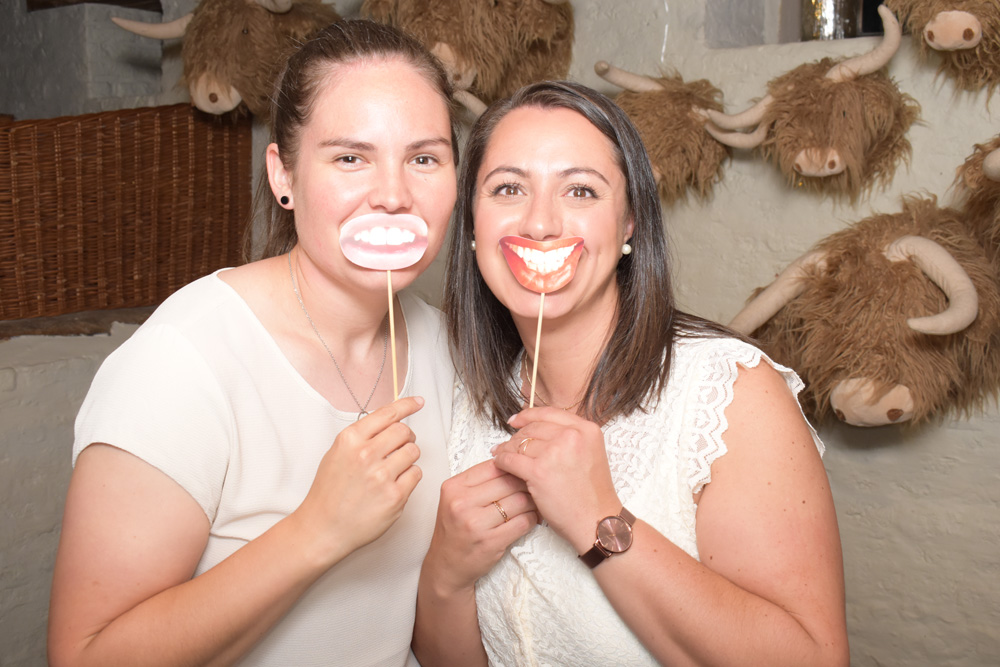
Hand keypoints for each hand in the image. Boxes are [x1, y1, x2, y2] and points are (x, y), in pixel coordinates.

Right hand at [293, 396, 424, 564]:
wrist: (323, 528)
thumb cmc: (329, 492)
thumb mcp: (337, 453)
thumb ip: (362, 436)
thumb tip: (389, 421)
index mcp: (350, 439)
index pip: (387, 414)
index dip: (407, 405)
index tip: (418, 402)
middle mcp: (365, 454)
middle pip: (404, 431)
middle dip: (407, 436)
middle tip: (401, 445)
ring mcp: (381, 476)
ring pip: (414, 451)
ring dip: (409, 457)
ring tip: (395, 468)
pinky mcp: (394, 496)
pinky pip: (416, 474)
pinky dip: (410, 476)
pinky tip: (396, 484)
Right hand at [422, 459, 537, 595]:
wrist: (446, 566)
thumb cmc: (455, 530)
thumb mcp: (456, 499)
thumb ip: (478, 481)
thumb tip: (512, 464)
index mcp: (453, 487)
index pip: (492, 466)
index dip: (511, 467)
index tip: (520, 472)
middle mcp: (461, 503)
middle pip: (508, 481)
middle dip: (525, 483)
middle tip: (534, 487)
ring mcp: (475, 523)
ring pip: (519, 500)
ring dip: (532, 502)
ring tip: (534, 503)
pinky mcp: (490, 542)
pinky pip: (523, 522)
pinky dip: (532, 519)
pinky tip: (531, 518)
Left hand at [493, 407, 621, 553]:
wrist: (597, 521)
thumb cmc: (592, 494)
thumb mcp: (590, 453)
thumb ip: (569, 438)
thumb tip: (535, 429)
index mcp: (586, 429)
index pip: (549, 413)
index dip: (528, 415)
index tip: (516, 420)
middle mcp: (572, 436)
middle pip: (533, 428)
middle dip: (517, 436)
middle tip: (507, 444)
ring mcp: (555, 453)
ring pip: (520, 443)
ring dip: (507, 449)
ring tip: (501, 454)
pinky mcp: (539, 471)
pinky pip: (511, 459)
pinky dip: (502, 461)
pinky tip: (500, 464)